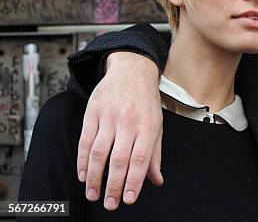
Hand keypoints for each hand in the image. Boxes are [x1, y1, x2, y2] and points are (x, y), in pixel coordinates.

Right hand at [77, 51, 163, 209]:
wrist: (132, 70)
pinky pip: (85, 141)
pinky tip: (83, 175)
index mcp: (149, 126)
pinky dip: (82, 161)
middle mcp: (129, 122)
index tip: (128, 199)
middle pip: (119, 158)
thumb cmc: (146, 102)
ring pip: (99, 152)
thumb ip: (155, 154)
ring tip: (93, 194)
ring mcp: (110, 117)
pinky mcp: (93, 113)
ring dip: (94, 177)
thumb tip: (156, 180)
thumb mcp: (158, 125)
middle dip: (113, 185)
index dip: (134, 181)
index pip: (141, 159)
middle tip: (110, 204)